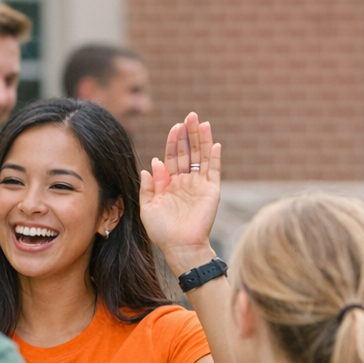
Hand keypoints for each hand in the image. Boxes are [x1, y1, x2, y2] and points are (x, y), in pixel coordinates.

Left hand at [140, 112, 220, 273]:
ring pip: (202, 157)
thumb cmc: (162, 231)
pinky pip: (214, 171)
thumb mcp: (148, 207)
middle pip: (189, 152)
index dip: (174, 141)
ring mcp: (200, 185)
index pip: (173, 157)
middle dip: (189, 134)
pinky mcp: (212, 191)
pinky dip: (215, 157)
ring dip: (202, 140)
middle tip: (190, 116)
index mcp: (169, 183)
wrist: (180, 246)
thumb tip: (152, 164)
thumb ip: (149, 186)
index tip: (175, 127)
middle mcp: (186, 181)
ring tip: (202, 123)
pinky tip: (215, 143)